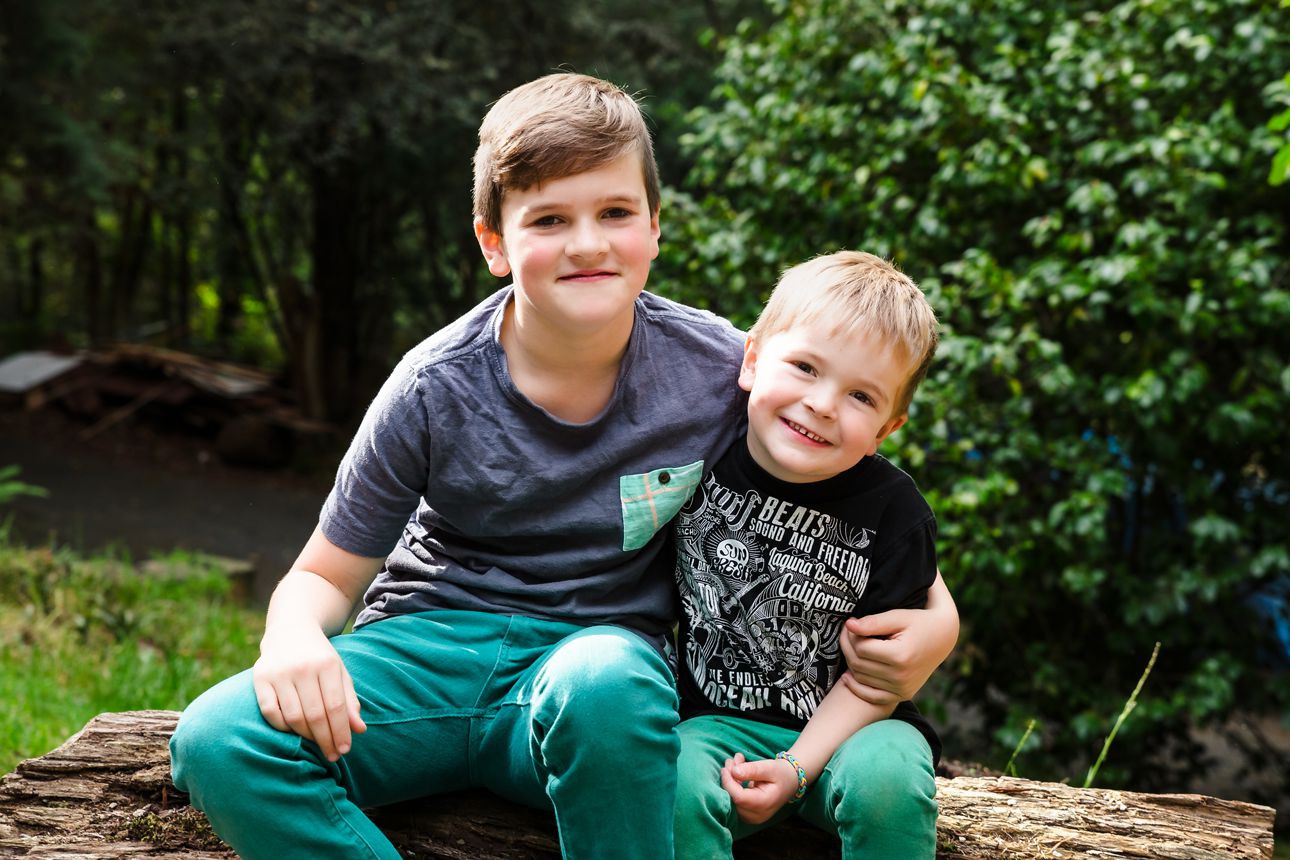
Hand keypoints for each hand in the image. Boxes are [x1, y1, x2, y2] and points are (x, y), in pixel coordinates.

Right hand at [252, 623, 365, 761]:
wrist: (290, 629)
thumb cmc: (320, 657)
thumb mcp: (340, 672)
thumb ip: (349, 700)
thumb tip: (360, 729)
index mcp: (327, 664)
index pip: (336, 706)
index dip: (341, 731)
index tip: (344, 749)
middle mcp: (302, 667)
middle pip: (315, 714)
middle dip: (325, 739)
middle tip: (332, 755)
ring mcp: (279, 672)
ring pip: (293, 716)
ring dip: (306, 736)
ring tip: (316, 742)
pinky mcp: (260, 678)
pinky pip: (271, 712)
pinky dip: (282, 726)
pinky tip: (293, 730)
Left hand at [719, 752, 799, 824]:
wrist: (790, 782)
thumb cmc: (781, 773)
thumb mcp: (769, 767)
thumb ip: (752, 770)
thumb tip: (733, 771)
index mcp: (764, 804)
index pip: (738, 797)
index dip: (728, 782)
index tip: (726, 767)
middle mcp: (757, 815)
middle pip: (733, 800)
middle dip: (728, 780)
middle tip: (731, 761)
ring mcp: (752, 818)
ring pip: (731, 801)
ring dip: (729, 782)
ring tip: (735, 764)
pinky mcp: (748, 815)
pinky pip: (734, 803)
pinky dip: (732, 787)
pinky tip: (737, 774)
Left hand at [839, 605, 955, 705]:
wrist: (944, 637)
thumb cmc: (919, 622)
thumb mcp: (898, 616)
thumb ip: (873, 622)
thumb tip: (848, 626)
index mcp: (900, 656)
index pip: (861, 648)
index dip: (851, 635)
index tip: (850, 625)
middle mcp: (901, 676)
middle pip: (859, 664)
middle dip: (847, 647)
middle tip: (846, 634)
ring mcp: (903, 688)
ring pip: (861, 678)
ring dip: (851, 663)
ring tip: (852, 647)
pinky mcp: (903, 694)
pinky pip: (872, 697)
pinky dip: (857, 688)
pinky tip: (847, 676)